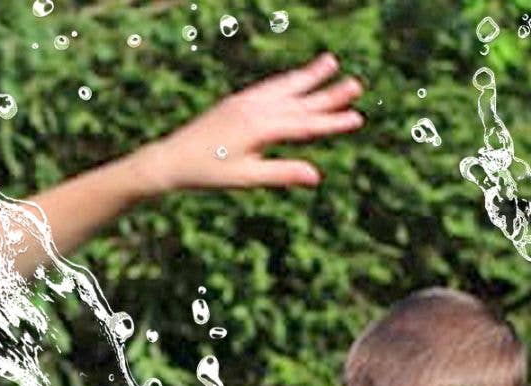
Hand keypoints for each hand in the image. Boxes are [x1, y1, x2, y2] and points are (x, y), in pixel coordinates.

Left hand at [141, 53, 365, 192]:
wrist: (173, 159)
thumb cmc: (208, 173)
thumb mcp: (246, 178)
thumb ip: (281, 173)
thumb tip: (316, 176)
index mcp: (261, 128)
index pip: (305, 124)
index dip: (332, 122)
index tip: (357, 119)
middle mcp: (256, 108)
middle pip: (300, 100)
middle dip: (329, 94)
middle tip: (357, 85)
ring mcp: (246, 101)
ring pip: (285, 86)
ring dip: (309, 76)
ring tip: (331, 62)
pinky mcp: (238, 100)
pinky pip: (269, 86)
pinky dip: (287, 80)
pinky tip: (295, 77)